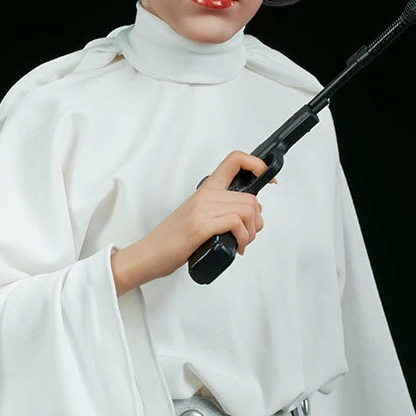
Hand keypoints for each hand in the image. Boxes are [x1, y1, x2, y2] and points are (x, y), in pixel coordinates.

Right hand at [110, 151, 274, 293]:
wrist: (148, 255)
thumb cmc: (172, 239)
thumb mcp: (199, 217)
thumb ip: (221, 210)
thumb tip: (249, 214)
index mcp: (205, 190)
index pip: (234, 161)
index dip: (256, 164)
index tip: (268, 178)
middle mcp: (205, 196)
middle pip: (250, 197)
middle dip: (257, 221)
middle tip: (248, 235)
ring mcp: (202, 210)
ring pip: (247, 209)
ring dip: (251, 232)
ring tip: (241, 243)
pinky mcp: (200, 226)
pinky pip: (236, 223)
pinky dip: (243, 238)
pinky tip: (236, 248)